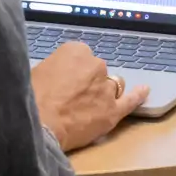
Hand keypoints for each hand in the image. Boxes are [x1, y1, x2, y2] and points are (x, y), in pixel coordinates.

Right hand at [30, 42, 149, 151]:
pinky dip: (138, 96)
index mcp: (76, 51)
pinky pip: (130, 101)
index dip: (73, 70)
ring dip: (103, 92)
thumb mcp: (37, 71)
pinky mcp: (112, 111)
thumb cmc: (31, 98)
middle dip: (88, 81)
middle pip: (97, 71)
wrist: (37, 125)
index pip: (81, 56)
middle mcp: (95, 65)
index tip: (66, 80)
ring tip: (88, 105)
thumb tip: (57, 75)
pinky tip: (144, 91)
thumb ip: (55, 68)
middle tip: (71, 96)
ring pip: (112, 85)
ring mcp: (106, 88)